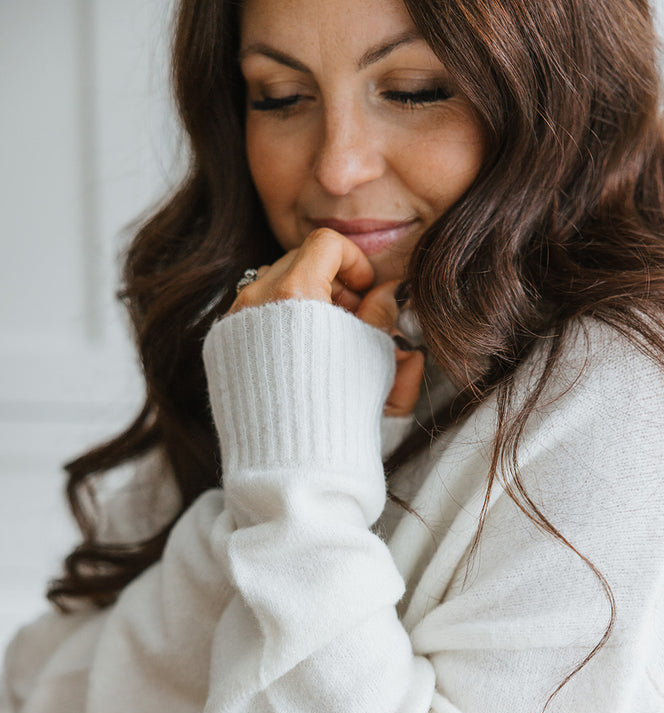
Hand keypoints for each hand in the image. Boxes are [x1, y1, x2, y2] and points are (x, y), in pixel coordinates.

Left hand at [229, 228, 423, 416]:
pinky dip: (276, 327)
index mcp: (295, 291)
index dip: (355, 263)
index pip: (327, 245)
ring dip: (303, 303)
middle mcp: (255, 299)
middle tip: (352, 321)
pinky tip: (296, 362)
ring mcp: (232, 324)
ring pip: (273, 288)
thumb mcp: (375, 355)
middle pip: (298, 262)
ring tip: (325, 344)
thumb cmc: (338, 412)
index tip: (366, 292)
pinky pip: (251, 318)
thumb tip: (391, 291)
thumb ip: (384, 313)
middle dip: (331, 284)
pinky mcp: (219, 350)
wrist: (293, 464)